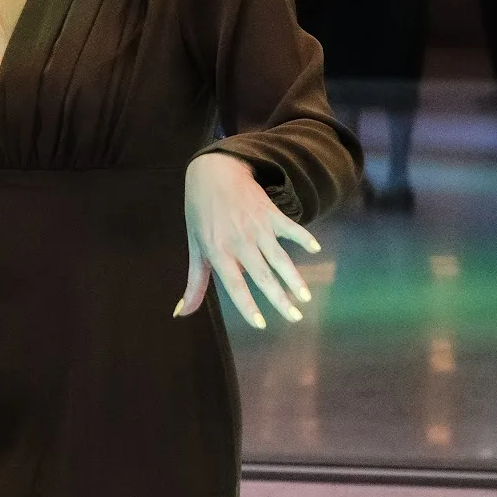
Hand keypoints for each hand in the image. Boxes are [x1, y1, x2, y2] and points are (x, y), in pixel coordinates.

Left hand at [174, 152, 318, 330]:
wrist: (213, 173)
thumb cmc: (201, 214)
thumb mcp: (194, 247)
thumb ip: (194, 283)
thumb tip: (180, 313)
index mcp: (218, 252)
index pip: (234, 285)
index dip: (247, 305)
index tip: (261, 324)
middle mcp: (239, 242)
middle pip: (262, 275)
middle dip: (279, 298)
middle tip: (295, 318)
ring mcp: (256, 227)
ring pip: (279, 257)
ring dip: (294, 277)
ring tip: (305, 297)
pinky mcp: (270, 213)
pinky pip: (290, 228)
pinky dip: (303, 237)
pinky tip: (315, 249)